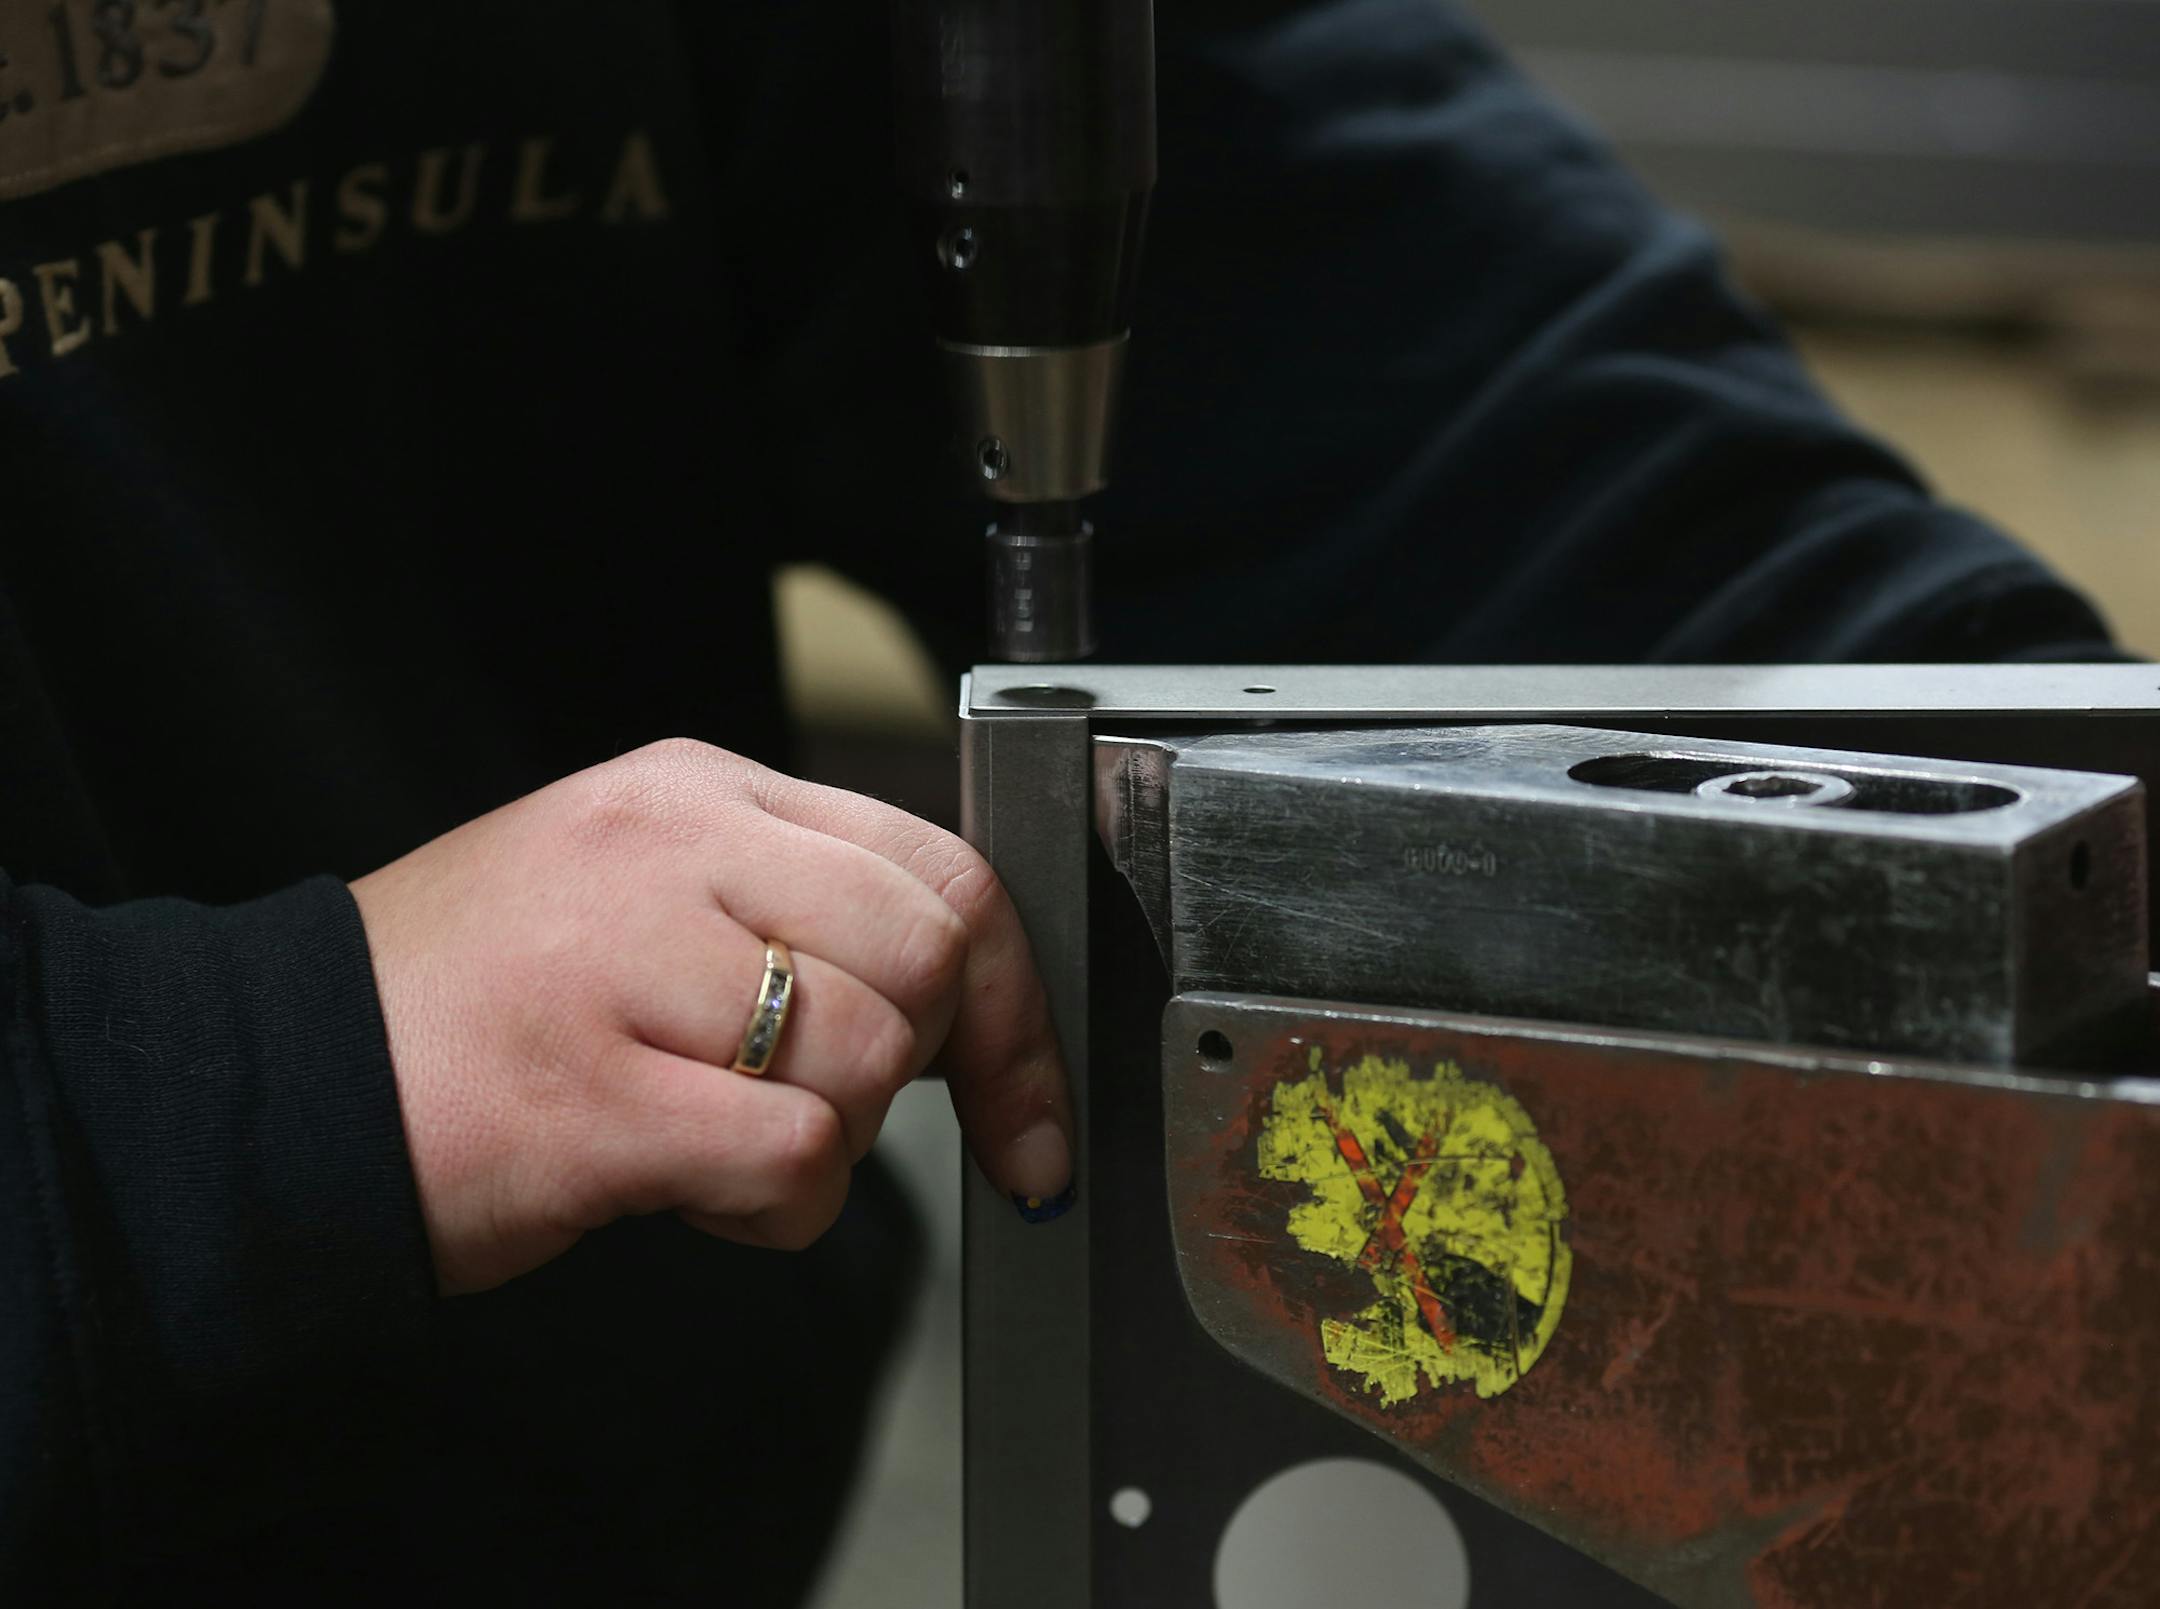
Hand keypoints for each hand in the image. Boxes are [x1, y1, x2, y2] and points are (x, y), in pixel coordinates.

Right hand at [350, 739, 1071, 1293]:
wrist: (275, 1081)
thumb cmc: (476, 1005)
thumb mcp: (639, 897)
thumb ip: (789, 909)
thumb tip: (959, 995)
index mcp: (694, 793)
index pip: (937, 865)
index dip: (1010, 997)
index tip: (1025, 1098)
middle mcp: (667, 853)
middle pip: (923, 955)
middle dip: (913, 1069)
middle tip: (813, 1109)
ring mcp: (624, 966)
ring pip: (866, 1058)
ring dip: (824, 1145)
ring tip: (712, 1143)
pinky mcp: (593, 1098)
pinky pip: (792, 1157)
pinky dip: (772, 1209)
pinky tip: (684, 1191)